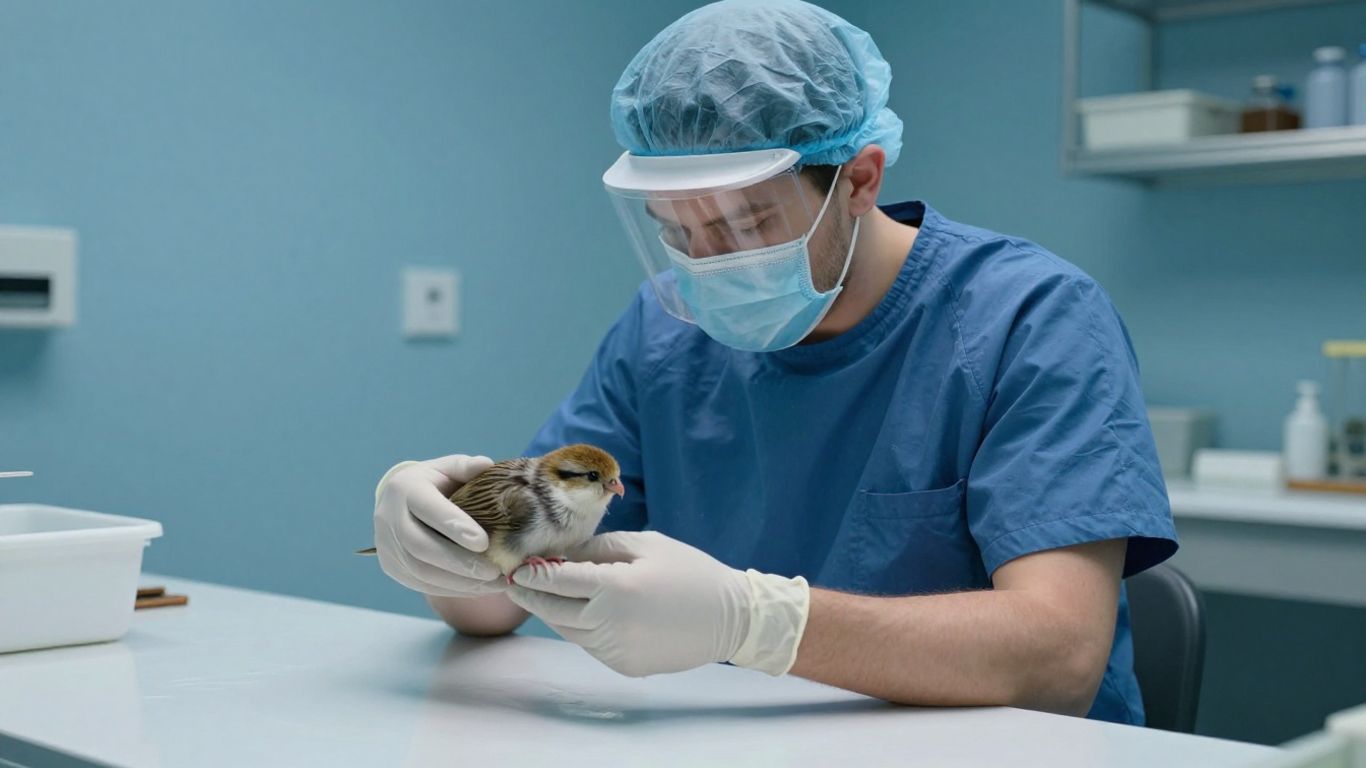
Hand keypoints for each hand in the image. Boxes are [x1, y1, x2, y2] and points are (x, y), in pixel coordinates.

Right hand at [372, 455, 504, 596]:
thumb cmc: (434, 483)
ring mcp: (386, 545)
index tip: (484, 542)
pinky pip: (420, 584)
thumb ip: (466, 467)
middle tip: (494, 571)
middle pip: (420, 547)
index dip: (454, 527)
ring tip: (492, 583)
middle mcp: (389, 518)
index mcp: (405, 488)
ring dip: (459, 582)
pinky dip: (450, 589)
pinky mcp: (390, 566)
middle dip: (460, 563)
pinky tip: (476, 588)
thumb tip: (486, 464)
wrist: (400, 500)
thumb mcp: (448, 468)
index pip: (428, 509)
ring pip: (420, 571)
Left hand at [507, 531, 809, 676]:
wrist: (731, 618)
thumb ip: (599, 548)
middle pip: (553, 611)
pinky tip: (585, 611)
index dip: (532, 574)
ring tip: (546, 594)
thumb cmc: (690, 572)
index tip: (515, 566)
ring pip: (568, 631)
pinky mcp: (624, 666)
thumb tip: (562, 555)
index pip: (558, 581)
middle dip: (531, 596)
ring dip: (554, 612)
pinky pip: (590, 645)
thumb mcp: (646, 544)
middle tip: (515, 582)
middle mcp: (611, 623)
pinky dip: (581, 628)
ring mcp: (617, 650)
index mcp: (616, 587)